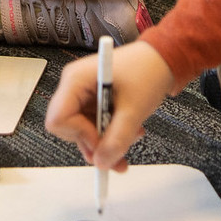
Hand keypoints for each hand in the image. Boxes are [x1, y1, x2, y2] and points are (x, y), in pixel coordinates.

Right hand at [44, 40, 175, 170]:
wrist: (162, 58)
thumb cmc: (148, 70)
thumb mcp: (133, 109)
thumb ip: (117, 139)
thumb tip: (102, 162)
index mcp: (76, 80)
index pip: (58, 119)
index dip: (80, 135)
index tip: (103, 140)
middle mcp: (74, 85)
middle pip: (69, 128)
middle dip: (95, 143)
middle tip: (119, 149)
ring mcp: (83, 93)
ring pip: (83, 131)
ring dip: (106, 140)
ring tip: (130, 137)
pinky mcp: (93, 100)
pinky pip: (93, 126)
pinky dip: (110, 134)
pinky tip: (128, 131)